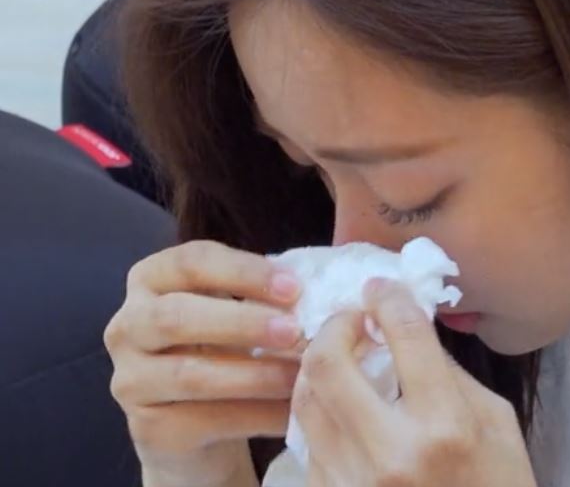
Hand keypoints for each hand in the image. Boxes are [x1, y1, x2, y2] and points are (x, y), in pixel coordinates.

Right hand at [104, 240, 305, 486]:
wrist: (196, 421)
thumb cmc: (222, 345)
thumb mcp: (234, 306)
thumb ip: (262, 292)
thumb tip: (321, 288)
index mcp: (151, 278)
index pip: (192, 261)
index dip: (244, 271)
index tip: (294, 287)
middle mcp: (127, 325)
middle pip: (177, 316)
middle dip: (243, 321)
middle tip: (295, 330)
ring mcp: (130, 380)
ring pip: (191, 374)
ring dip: (255, 374)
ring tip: (301, 375)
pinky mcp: (147, 428)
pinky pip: (205, 420)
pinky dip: (255, 415)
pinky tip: (290, 412)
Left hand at [293, 278, 537, 486]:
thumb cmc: (499, 484)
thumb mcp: (496, 421)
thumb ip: (448, 371)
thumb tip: (406, 330)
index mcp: (444, 425)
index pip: (405, 336)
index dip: (388, 298)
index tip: (381, 288)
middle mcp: (391, 454)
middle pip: (329, 364)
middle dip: (335, 325)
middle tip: (352, 318)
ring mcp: (354, 484)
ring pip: (305, 401)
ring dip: (320, 366)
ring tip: (342, 356)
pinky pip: (307, 442)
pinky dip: (320, 411)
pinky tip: (341, 405)